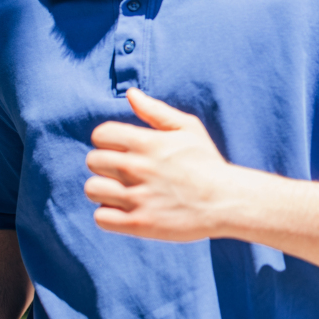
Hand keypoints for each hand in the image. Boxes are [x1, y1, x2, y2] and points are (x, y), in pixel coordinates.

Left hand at [85, 88, 238, 240]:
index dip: (108, 141)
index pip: (100, 135)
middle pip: (92, 161)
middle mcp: (137, 168)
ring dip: (105, 191)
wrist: (226, 201)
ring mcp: (137, 198)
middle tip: (125, 173)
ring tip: (124, 192)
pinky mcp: (139, 224)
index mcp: (147, 142)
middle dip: (105, 165)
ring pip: (92, 189)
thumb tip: (131, 94)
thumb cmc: (207, 163)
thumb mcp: (188, 128)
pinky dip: (109, 215)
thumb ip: (156, 110)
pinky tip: (126, 210)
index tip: (121, 150)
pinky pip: (101, 217)